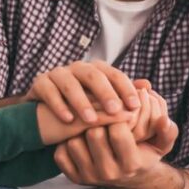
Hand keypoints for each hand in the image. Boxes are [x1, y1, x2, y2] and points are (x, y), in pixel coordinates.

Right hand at [26, 60, 143, 124]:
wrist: (45, 118)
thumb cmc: (80, 112)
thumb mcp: (102, 106)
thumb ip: (122, 97)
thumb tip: (148, 85)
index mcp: (96, 71)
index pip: (114, 74)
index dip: (125, 89)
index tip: (135, 107)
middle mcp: (77, 69)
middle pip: (93, 74)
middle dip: (104, 92)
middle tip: (114, 110)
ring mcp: (57, 74)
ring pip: (69, 82)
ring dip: (81, 101)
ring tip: (90, 120)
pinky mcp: (39, 83)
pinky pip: (49, 91)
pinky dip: (59, 105)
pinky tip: (68, 120)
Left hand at [53, 89, 178, 187]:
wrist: (129, 180)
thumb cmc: (144, 154)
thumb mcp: (161, 145)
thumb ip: (168, 131)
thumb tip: (163, 119)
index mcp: (131, 163)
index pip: (117, 131)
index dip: (116, 117)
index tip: (117, 113)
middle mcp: (109, 174)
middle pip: (93, 135)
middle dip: (98, 122)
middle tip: (100, 117)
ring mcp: (89, 178)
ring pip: (74, 142)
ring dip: (80, 132)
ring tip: (90, 128)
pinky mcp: (74, 178)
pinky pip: (60, 154)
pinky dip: (66, 144)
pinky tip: (78, 139)